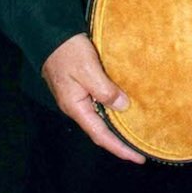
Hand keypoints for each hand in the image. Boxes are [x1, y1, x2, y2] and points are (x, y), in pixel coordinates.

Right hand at [41, 33, 145, 163]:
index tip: (137, 158)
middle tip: (140, 149)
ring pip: (100, 116)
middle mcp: (76, 106)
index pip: (101, 135)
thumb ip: (105, 90)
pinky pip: (99, 103)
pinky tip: (124, 106)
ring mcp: (77, 96)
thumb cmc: (68, 51)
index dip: (119, 148)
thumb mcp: (89, 70)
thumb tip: (123, 106)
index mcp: (76, 107)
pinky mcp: (80, 86)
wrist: (50, 34)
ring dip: (116, 125)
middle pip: (100, 130)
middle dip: (119, 141)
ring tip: (135, 131)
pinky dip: (112, 108)